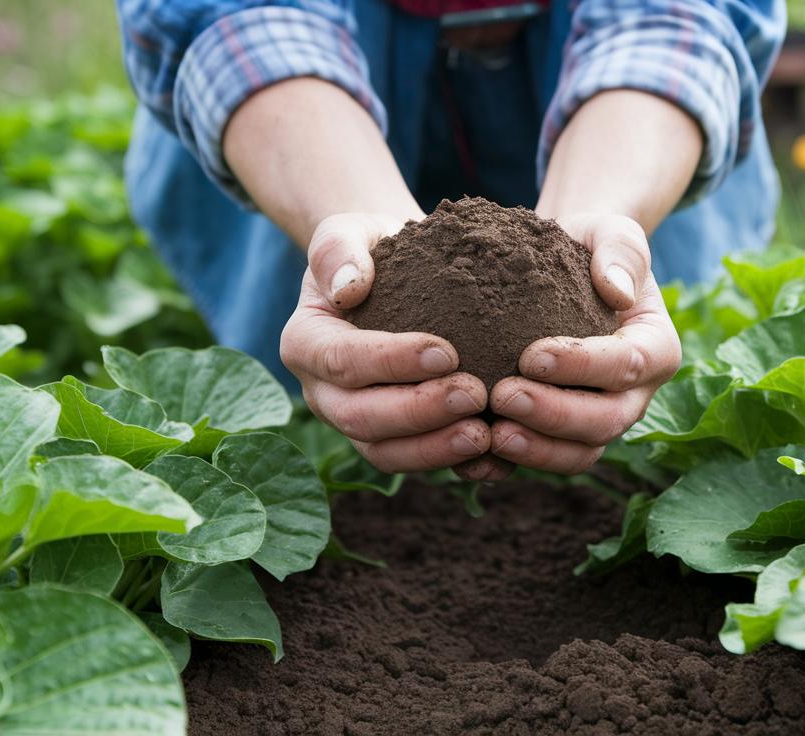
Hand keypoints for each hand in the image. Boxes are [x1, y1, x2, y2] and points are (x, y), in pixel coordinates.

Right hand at [280, 213, 492, 474]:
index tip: (446, 352)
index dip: (390, 362)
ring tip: (485, 435)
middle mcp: (324, 394)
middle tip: (474, 394)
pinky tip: (498, 459)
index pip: (341, 360)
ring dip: (436, 450)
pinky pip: (419, 465)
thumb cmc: (373, 249)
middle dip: (418, 412)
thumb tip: (349, 288)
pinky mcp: (393, 442)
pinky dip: (457, 467)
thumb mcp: (349, 231)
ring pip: (386, 453)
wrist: (399, 275)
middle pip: (361, 418)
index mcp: (305, 344)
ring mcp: (357, 424)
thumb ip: (339, 250)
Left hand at [482, 213, 681, 477]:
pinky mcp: (562, 437)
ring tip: (490, 434)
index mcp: (655, 350)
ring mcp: (598, 422)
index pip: (628, 365)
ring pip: (578, 453)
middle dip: (555, 415)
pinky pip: (542, 461)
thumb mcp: (610, 232)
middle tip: (503, 396)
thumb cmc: (588, 248)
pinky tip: (471, 457)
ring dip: (536, 450)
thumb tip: (618, 292)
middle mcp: (633, 396)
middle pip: (605, 421)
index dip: (583, 366)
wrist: (561, 271)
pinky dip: (509, 466)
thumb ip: (620, 252)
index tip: (531, 355)